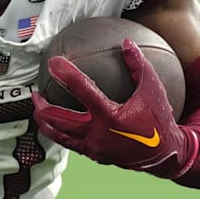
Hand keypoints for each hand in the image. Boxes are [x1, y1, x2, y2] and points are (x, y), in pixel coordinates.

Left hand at [32, 38, 195, 177]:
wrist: (165, 155)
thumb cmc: (159, 119)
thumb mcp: (153, 89)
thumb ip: (138, 65)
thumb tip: (127, 42)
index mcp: (110, 115)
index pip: (82, 90)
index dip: (65, 74)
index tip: (53, 63)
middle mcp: (98, 134)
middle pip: (59, 119)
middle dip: (42, 106)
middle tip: (35, 93)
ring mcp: (94, 148)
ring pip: (60, 136)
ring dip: (46, 122)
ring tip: (37, 111)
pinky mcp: (95, 156)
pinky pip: (71, 144)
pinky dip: (60, 133)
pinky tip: (56, 124)